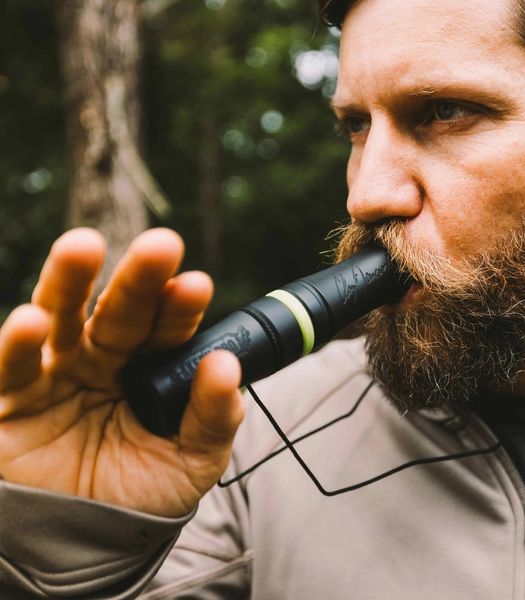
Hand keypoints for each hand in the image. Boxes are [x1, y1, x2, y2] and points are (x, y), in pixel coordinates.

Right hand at [0, 228, 243, 516]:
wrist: (89, 544)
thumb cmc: (143, 495)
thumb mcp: (192, 460)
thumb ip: (213, 416)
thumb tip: (227, 366)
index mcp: (148, 367)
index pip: (167, 328)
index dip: (180, 307)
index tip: (196, 285)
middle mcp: (102, 359)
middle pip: (119, 309)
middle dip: (138, 278)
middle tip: (161, 246)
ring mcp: (56, 374)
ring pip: (60, 317)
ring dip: (69, 282)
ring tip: (84, 248)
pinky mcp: (11, 400)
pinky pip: (11, 368)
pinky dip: (17, 344)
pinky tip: (31, 322)